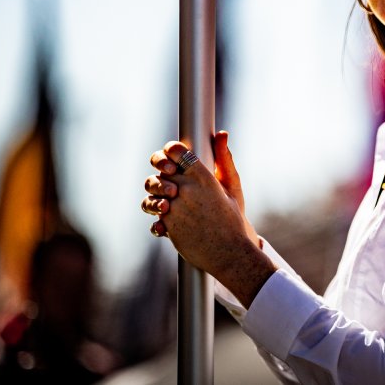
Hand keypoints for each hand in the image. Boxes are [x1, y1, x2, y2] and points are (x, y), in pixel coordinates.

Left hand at [141, 133, 275, 306]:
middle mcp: (186, 189)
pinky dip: (159, 218)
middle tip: (169, 179)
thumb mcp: (232, 187)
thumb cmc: (233, 219)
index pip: (176, 151)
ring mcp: (175, 207)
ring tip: (167, 202)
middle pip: (159, 170)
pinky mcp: (168, 225)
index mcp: (202, 176)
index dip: (170, 151)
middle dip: (160, 172)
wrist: (230, 253)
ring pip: (151, 193)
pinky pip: (154, 215)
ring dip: (155, 195)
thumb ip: (224, 159)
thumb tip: (221, 133)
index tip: (172, 158)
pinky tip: (168, 222)